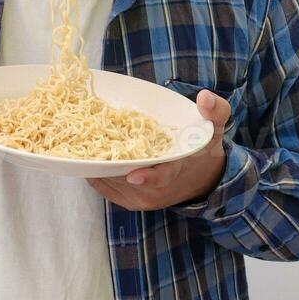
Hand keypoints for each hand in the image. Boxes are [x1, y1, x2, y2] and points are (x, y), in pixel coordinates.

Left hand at [88, 89, 230, 211]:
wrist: (200, 178)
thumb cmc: (202, 148)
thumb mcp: (213, 127)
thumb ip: (215, 110)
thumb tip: (204, 97)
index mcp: (176, 170)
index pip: (162, 177)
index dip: (148, 177)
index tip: (134, 176)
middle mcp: (157, 190)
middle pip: (127, 178)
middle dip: (110, 162)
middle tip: (89, 142)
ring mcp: (141, 199)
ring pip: (112, 183)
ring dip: (99, 166)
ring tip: (83, 144)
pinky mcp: (127, 201)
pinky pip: (105, 188)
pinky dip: (96, 173)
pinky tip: (88, 155)